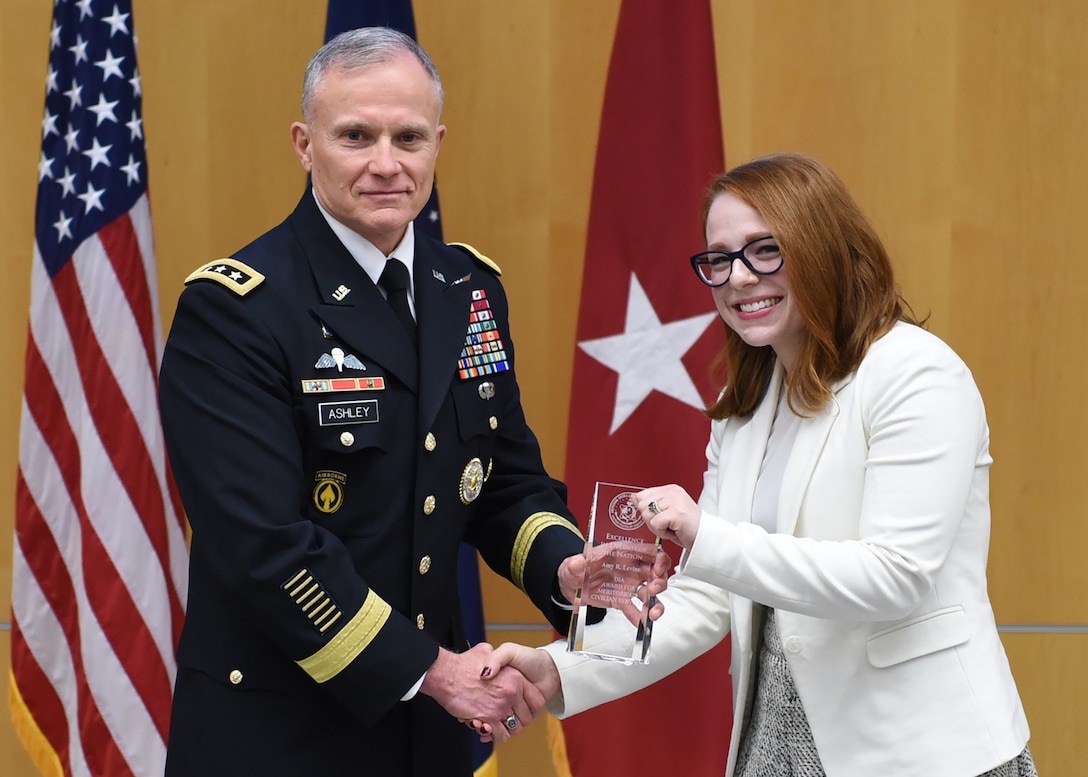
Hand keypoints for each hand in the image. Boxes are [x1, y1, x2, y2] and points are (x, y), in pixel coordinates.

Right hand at [420, 644, 544, 742]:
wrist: (446, 674)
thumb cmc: (462, 664)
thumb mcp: (486, 651)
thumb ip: (496, 657)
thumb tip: (496, 660)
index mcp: (515, 677)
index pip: (536, 699)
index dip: (530, 707)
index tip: (523, 709)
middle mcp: (511, 693)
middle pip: (526, 716)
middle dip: (518, 720)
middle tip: (508, 719)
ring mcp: (501, 707)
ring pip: (515, 728)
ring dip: (508, 729)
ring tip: (499, 725)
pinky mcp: (489, 720)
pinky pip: (501, 735)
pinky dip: (497, 735)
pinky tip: (491, 730)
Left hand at [558, 545, 671, 625]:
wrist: (571, 584)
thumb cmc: (576, 568)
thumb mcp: (573, 564)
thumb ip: (575, 563)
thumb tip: (578, 562)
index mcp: (622, 553)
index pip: (648, 551)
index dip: (659, 558)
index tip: (659, 568)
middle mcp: (630, 569)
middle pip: (655, 573)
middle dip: (660, 582)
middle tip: (653, 591)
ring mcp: (628, 585)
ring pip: (650, 593)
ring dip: (655, 603)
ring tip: (651, 614)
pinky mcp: (622, 601)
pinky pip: (635, 609)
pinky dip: (640, 617)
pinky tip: (642, 623)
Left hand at [637, 485, 700, 550]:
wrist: (705, 539)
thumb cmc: (687, 528)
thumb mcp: (665, 513)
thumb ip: (650, 504)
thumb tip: (633, 497)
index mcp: (670, 489)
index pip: (642, 495)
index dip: (647, 511)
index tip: (662, 517)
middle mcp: (672, 492)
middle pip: (642, 505)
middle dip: (651, 520)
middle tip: (667, 524)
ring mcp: (675, 501)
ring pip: (647, 515)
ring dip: (657, 527)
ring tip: (671, 527)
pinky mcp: (676, 512)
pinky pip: (655, 524)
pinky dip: (662, 532)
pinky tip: (674, 531)